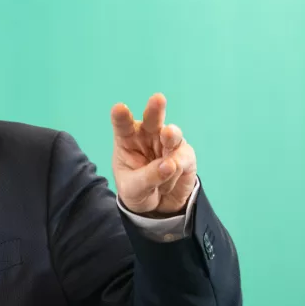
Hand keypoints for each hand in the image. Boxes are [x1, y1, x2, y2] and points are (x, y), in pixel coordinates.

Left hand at [110, 93, 196, 215]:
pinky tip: (172, 172)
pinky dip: (178, 166)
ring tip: (167, 135)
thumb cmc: (137, 190)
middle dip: (155, 109)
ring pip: (172, 135)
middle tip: (158, 99)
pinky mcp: (185, 154)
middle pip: (152, 120)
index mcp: (128, 140)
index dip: (121, 117)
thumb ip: (147, 177)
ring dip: (170, 136)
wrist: (157, 206)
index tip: (119, 108)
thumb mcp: (133, 189)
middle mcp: (148, 137)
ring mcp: (168, 143)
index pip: (123, 126)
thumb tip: (168, 165)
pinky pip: (183, 157)